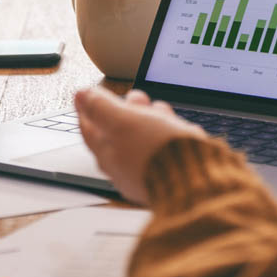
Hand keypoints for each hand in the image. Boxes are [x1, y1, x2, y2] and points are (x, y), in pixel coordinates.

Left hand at [75, 87, 205, 204]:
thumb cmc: (157, 153)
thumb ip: (101, 107)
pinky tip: (175, 126)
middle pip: (117, 132)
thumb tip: (81, 95)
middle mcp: (123, 167)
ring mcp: (145, 171)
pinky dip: (166, 133)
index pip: (88, 128)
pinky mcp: (167, 173)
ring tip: (159, 108)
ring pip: (142, 138)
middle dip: (126, 110)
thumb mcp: (124, 121)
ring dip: (150, 118)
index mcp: (106, 154)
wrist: (196, 181)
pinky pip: (162, 148)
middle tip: (135, 97)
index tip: (86, 94)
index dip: (87, 107)